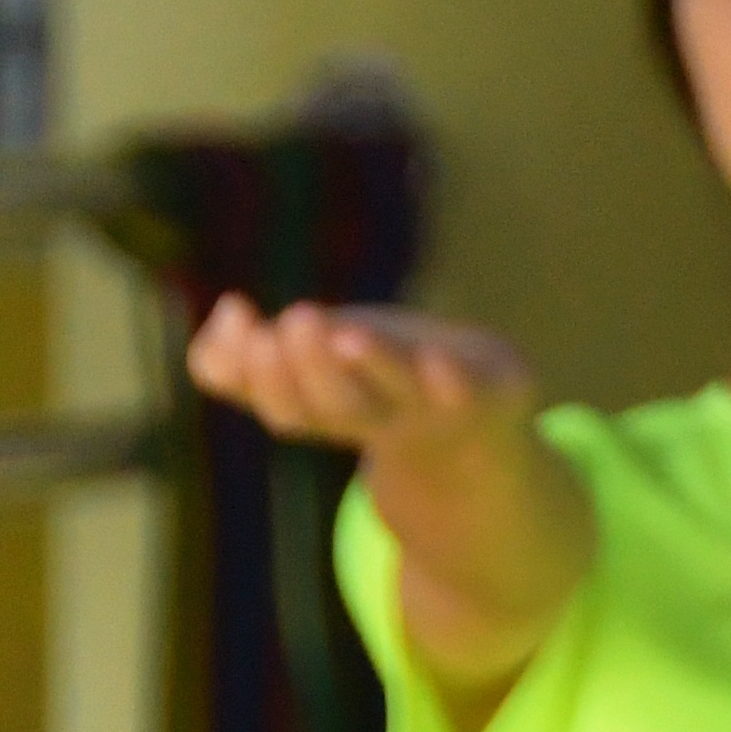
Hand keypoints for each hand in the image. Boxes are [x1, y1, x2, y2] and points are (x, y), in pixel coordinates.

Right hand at [186, 296, 540, 459]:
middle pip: (341, 406)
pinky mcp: (502, 394)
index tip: (245, 320)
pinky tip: (436, 360)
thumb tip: (228, 312)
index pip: (287, 407)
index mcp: (334, 413)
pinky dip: (455, 381)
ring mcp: (444, 409)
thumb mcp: (315, 361)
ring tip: (345, 333)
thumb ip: (248, 354)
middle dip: (312, 367)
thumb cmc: (381, 375)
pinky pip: (478, 394)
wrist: (489, 412)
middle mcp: (385, 418)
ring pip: (402, 395)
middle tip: (295, 321)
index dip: (258, 375)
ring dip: (375, 365)